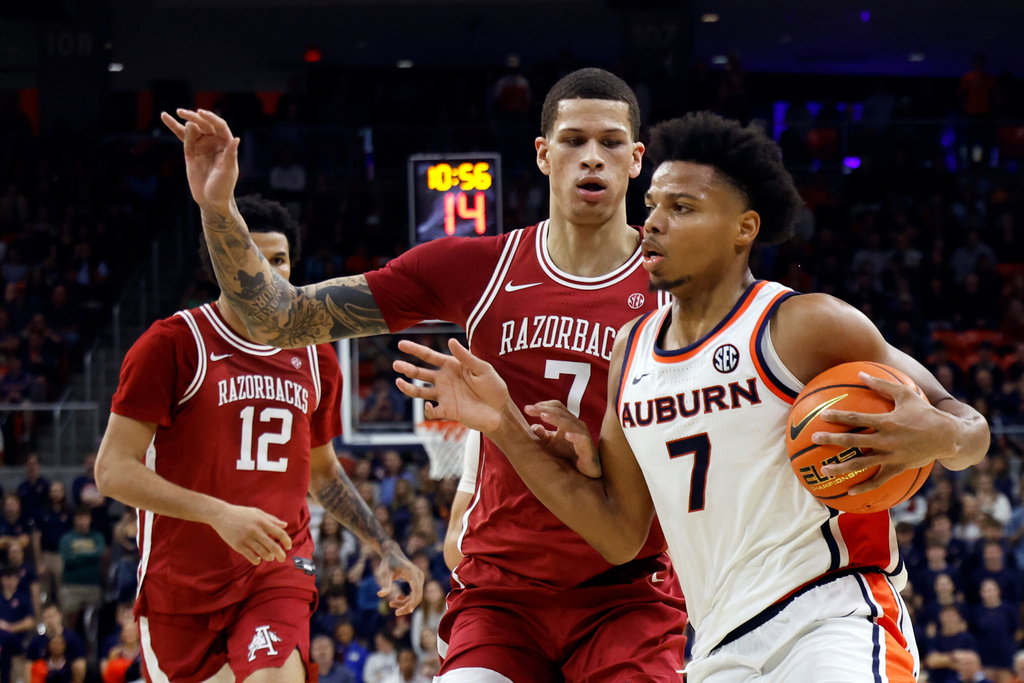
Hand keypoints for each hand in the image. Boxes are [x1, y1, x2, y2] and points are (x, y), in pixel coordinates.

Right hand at [160, 109, 239, 212]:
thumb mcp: (228, 172)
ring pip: (192, 129)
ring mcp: (202, 146)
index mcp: (226, 145)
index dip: (211, 119)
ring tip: (175, 112)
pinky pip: (183, 138)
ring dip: (184, 120)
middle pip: (204, 125)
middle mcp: (214, 142)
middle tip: (182, 112)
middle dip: (194, 117)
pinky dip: (175, 128)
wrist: (211, 201)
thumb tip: (236, 139)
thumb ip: (230, 155)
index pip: (219, 127)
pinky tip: (167, 118)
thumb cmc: (223, 187)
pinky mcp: (191, 152)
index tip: (201, 113)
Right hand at [208, 502, 291, 565]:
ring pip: (262, 552)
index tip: (289, 546)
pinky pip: (250, 556)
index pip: (279, 532)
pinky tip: (258, 560)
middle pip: (272, 546)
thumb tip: (285, 525)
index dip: (286, 540)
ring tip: (270, 557)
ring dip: (268, 557)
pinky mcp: (237, 545)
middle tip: (282, 558)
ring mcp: (246, 538)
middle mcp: (255, 530)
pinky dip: (256, 560)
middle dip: (280, 554)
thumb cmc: (241, 513)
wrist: (221, 515)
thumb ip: (272, 519)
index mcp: (262, 521)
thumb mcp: (257, 513)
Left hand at [374, 540, 424, 615]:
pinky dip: (407, 598)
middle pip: (418, 596)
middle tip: (396, 613)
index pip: (417, 591)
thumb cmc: (388, 563)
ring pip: (416, 596)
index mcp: (413, 574)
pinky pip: (414, 593)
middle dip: (407, 606)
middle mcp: (419, 576)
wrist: (392, 553)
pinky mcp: (417, 580)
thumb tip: (380, 594)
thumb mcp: (385, 573)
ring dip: (405, 603)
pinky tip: (397, 598)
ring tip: (391, 604)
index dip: (413, 602)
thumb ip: (385, 584)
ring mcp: (419, 578)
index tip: (408, 611)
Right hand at [393, 338, 508, 433]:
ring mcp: (444, 396)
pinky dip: (428, 410)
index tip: (401, 344)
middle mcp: (444, 380)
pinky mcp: (447, 411)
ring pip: (421, 391)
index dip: (415, 350)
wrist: (500, 411)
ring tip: (399, 382)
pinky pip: (432, 411)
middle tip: (396, 364)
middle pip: (421, 373)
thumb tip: (450, 341)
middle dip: (408, 368)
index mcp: (452, 366)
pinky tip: (429, 406)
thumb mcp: (483, 368)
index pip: (430, 356)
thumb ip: (466, 357)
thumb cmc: (494, 387)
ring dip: (409, 388)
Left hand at [524, 401, 601, 477]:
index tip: (527, 409)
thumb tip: (532, 426)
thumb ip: (542, 435)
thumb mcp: (551, 444)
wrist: (584, 472)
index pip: (556, 407)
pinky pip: (582, 440)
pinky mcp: (587, 447)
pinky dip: (575, 436)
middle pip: (560, 411)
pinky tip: (567, 435)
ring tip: (543, 416)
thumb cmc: (568, 455)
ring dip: (556, 418)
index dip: (542, 405)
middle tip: (528, 409)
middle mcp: (576, 424)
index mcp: (567, 421)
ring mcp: (583, 435)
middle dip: (544, 409)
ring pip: (569, 422)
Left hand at [816, 372, 952, 494]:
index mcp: (888, 421)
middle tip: (814, 438)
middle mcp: (888, 440)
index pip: (858, 418)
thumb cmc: (925, 412)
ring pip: (862, 464)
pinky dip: (864, 487)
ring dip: (842, 468)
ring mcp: (892, 456)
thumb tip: (861, 373)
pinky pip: (879, 480)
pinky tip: (850, 492)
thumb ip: (882, 384)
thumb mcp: (906, 394)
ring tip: (824, 471)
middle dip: (832, 440)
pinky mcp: (898, 468)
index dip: (839, 416)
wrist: (949, 437)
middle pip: (854, 440)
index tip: (823, 415)